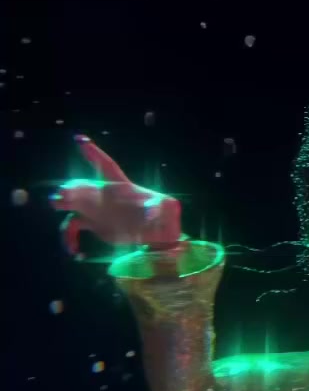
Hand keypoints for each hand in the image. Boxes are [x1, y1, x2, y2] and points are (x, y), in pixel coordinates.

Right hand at [50, 136, 181, 255]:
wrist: (157, 234)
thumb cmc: (163, 214)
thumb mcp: (167, 207)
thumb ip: (160, 207)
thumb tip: (151, 215)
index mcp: (121, 186)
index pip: (106, 166)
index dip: (94, 153)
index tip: (80, 139)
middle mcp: (104, 195)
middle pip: (84, 186)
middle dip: (72, 187)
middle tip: (64, 193)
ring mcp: (97, 209)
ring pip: (73, 204)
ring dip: (64, 203)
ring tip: (58, 205)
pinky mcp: (94, 224)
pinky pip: (73, 226)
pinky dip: (69, 237)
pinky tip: (75, 251)